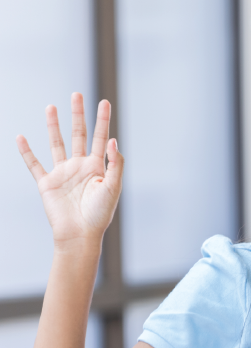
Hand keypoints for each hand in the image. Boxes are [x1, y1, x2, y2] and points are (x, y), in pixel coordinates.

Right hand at [16, 93, 123, 247]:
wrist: (79, 234)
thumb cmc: (99, 214)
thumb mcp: (113, 187)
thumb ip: (115, 164)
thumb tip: (113, 140)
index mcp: (97, 167)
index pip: (100, 138)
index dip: (103, 120)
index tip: (104, 102)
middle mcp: (80, 167)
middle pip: (78, 134)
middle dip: (78, 115)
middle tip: (76, 94)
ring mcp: (62, 173)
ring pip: (57, 143)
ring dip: (53, 126)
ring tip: (51, 107)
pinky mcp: (47, 183)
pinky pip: (34, 164)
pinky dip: (26, 151)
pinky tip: (21, 137)